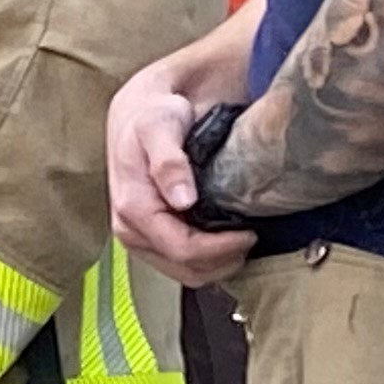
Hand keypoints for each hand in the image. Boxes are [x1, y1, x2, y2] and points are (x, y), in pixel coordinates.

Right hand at [109, 57, 249, 287]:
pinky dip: (210, 260)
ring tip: (243, 239)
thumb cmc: (151, 114)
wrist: (139, 110)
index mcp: (133, 209)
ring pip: (186, 273)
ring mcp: (141, 238)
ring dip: (219, 264)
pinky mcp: (152, 238)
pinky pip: (184, 265)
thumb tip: (181, 200)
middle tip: (252, 236)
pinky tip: (227, 239)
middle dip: (224, 260)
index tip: (250, 233)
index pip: (182, 249)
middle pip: (186, 268)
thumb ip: (169, 162)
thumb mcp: (159, 126)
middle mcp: (132, 231)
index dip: (221, 249)